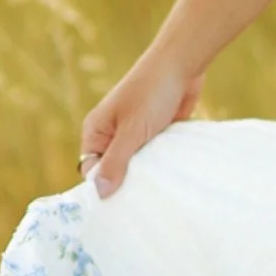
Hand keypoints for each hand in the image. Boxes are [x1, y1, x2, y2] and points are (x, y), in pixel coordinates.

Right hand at [79, 46, 203, 198]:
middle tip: (140, 210)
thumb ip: (115, 162)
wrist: (182, 64)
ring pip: (137, 165)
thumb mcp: (132, 131)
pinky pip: (155, 157)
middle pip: (115, 170)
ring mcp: (135, 133)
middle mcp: (112, 134)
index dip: (102, 188)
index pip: (92, 170)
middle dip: (127, 185)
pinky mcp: (156, 133)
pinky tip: (171, 182)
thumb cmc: (152, 93)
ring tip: (157, 199)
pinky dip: (161, 165)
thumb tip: (99, 193)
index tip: (118, 210)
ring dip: (147, 175)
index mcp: (97, 131)